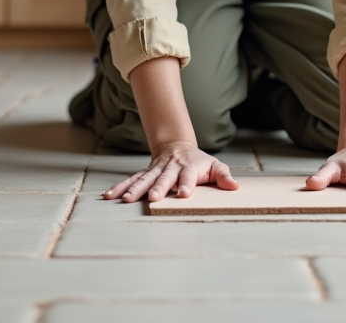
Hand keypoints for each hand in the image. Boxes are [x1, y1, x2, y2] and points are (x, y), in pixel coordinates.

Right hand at [104, 141, 239, 202]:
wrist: (177, 146)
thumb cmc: (199, 161)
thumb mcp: (215, 166)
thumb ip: (223, 176)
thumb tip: (234, 187)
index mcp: (188, 167)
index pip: (188, 176)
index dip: (186, 184)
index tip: (184, 194)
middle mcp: (170, 168)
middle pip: (163, 178)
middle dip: (158, 188)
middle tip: (154, 198)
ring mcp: (156, 170)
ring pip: (144, 179)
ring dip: (135, 189)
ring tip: (126, 200)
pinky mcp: (145, 173)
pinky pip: (132, 180)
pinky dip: (121, 187)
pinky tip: (110, 196)